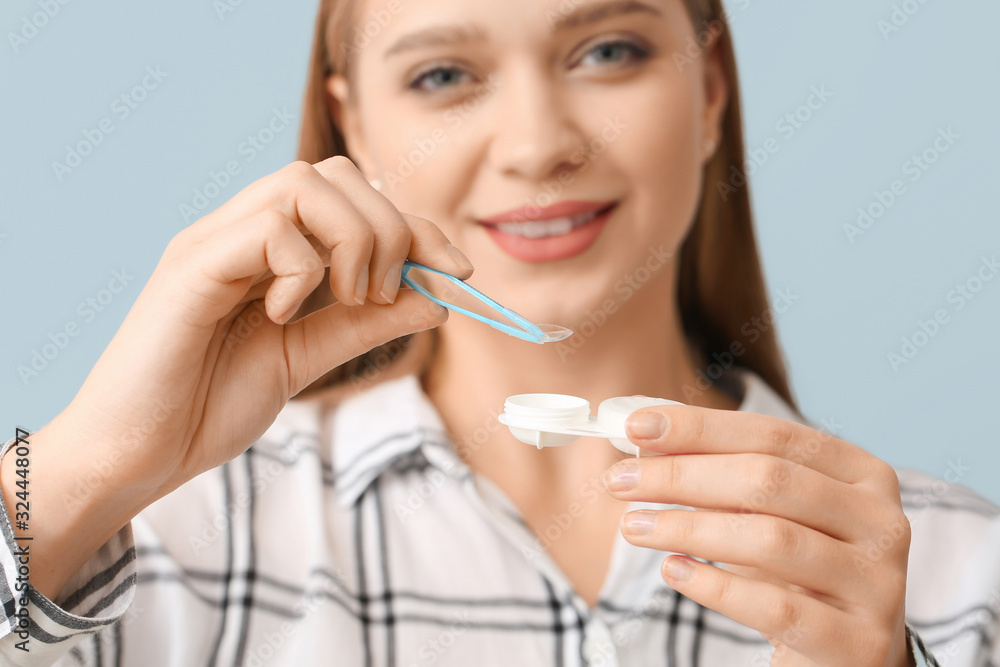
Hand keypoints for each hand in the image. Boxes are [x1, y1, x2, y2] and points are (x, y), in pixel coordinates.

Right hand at [21, 157, 471, 560]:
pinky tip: (284, 315)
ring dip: (352, 241)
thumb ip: (366, 324)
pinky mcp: (189, 268)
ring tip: (346, 299)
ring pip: (304, 183)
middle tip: (380, 296)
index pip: (355, 199)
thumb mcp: (307, 357)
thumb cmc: (208, 406)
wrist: (136, 457)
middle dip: (389, 229)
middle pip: (335, 173)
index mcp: (268, 249)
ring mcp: (212, 242)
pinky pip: (269, 231)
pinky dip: (300, 270)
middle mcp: (239, 230)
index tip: (459, 271)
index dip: (417, 227)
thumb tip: (438, 296)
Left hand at [602, 406, 913, 665]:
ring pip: (769, 540)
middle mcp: (882, 522)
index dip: (700, 427)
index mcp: (863, 475)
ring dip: (688, 527)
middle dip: (682, 475)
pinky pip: (774, 607)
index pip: (773, 435)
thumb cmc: (796, 571)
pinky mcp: (857, 641)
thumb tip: (642, 433)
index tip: (635, 426)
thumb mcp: (766, 514)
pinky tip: (674, 570)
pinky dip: (715, 584)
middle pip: (769, 481)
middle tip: (620, 479)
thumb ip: (718, 471)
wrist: (847, 656)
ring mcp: (876, 584)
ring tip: (633, 526)